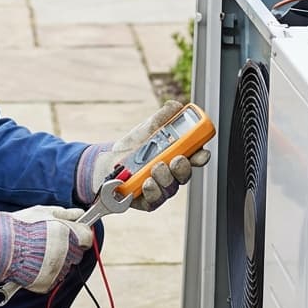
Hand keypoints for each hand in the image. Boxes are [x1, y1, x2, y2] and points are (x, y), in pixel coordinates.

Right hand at [0, 206, 95, 294]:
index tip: (73, 234)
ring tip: (37, 253)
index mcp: (67, 233)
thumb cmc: (19, 226)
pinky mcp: (46, 284)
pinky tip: (33, 265)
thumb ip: (64, 213)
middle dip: (68, 248)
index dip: (80, 234)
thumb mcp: (42, 212)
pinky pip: (52, 280)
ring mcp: (56, 270)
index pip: (87, 237)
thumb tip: (79, 213)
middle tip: (49, 243)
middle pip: (77, 253)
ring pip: (65, 268)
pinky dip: (45, 274)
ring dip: (57, 262)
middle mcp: (65, 252)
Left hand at [75, 100, 210, 212]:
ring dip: (165, 177)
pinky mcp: (147, 201)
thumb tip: (176, 106)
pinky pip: (154, 200)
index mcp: (176, 155)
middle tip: (175, 160)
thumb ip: (162, 118)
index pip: (195, 157)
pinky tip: (147, 183)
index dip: (201, 156)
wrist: (107, 162)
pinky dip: (152, 192)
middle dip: (183, 168)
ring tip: (155, 167)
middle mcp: (172, 174)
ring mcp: (160, 188)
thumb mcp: (147, 128)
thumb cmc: (133, 147)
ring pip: (170, 188)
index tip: (200, 152)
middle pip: (184, 175)